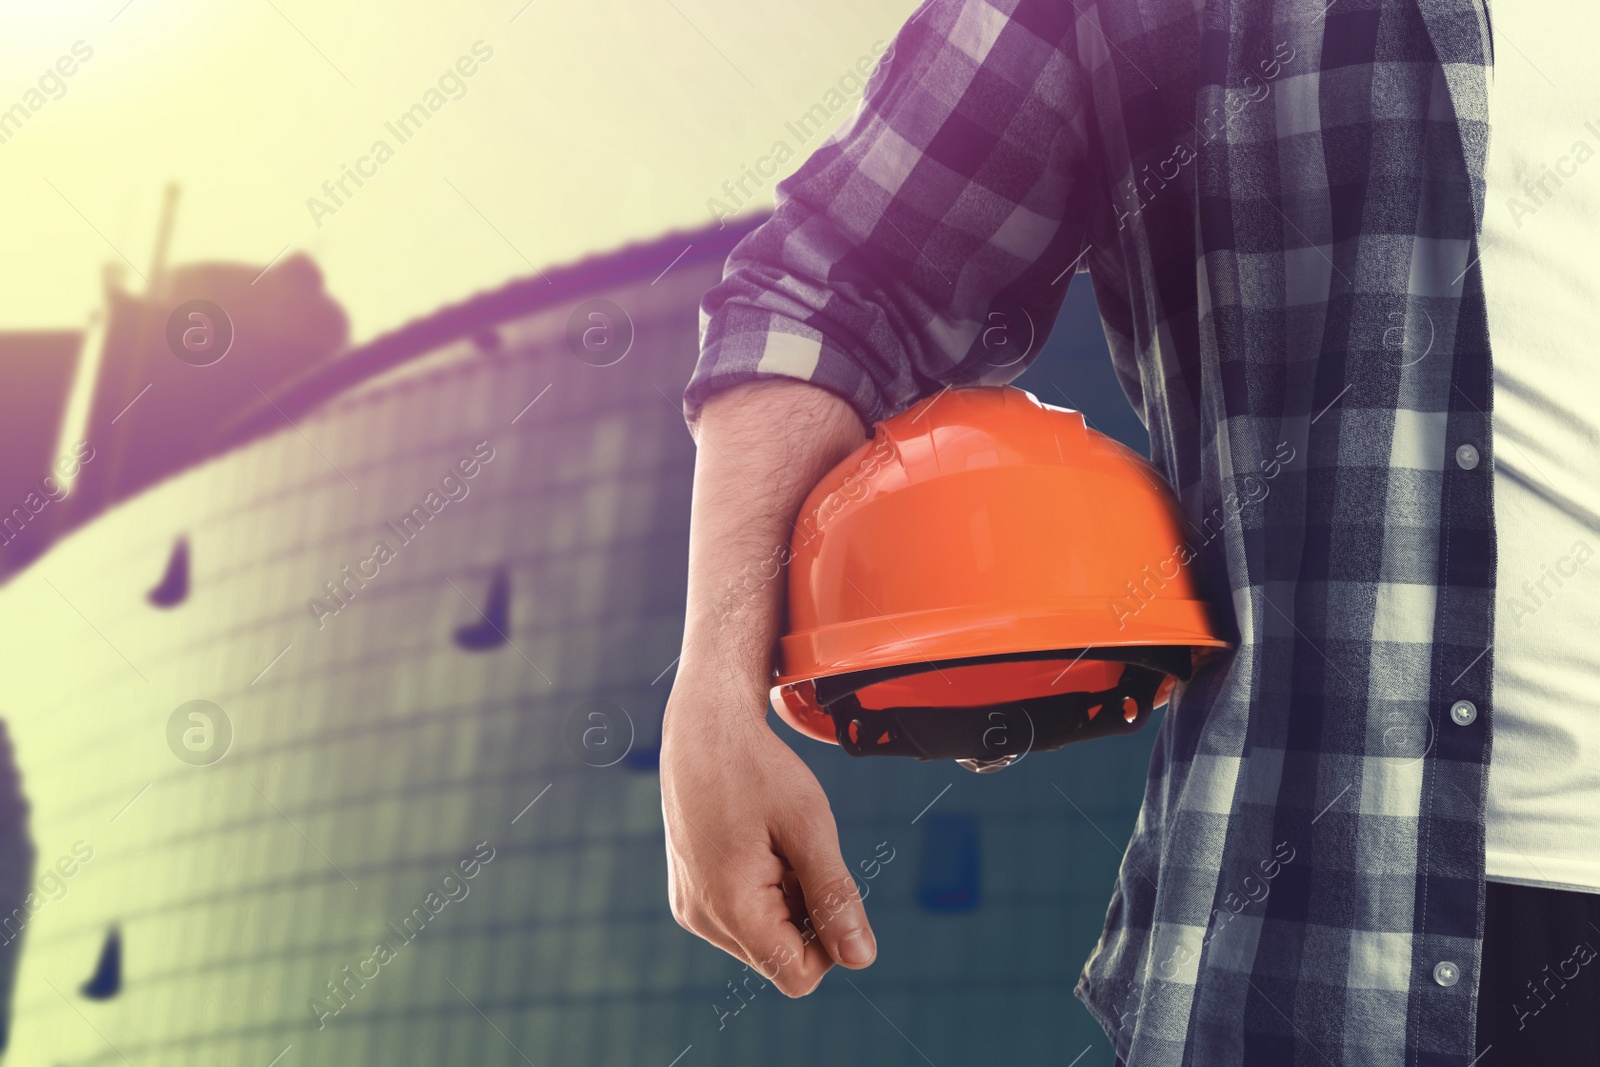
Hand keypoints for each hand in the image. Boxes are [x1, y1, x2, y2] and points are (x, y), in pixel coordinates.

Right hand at [661, 688, 876, 996]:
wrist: (704, 728)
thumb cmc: (758, 769)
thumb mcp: (809, 827)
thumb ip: (834, 896)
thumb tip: (862, 959)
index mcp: (731, 908)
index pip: (798, 974)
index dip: (829, 940)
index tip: (827, 883)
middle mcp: (702, 919)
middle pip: (781, 957)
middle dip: (805, 914)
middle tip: (797, 851)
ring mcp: (691, 908)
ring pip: (763, 938)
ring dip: (785, 902)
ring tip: (775, 844)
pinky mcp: (689, 894)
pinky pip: (741, 918)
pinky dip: (762, 892)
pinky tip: (757, 846)